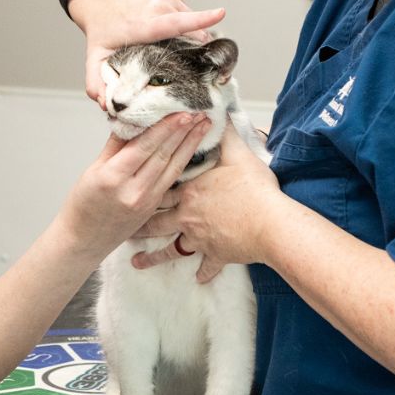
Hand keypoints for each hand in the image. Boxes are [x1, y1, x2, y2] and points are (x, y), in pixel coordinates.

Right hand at [56, 112, 212, 262]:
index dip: (165, 128)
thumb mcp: (93, 170)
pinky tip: (192, 148)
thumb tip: (133, 119)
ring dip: (190, 144)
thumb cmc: (83, 204)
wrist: (84, 240)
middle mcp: (133, 191)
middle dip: (183, 131)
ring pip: (172, 167)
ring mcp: (147, 201)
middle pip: (163, 155)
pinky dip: (183, 161)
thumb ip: (115, 145)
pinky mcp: (154, 208)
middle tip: (199, 110)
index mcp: (114, 177)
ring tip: (203, 125)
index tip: (180, 111)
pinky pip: (171, 179)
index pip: (145, 146)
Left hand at [67, 0, 224, 104]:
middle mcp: (158, 6)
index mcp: (144, 24)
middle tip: (190, 66)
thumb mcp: (95, 58)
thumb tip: (103, 103)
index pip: (175, 22)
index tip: (221, 13)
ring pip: (193, 22)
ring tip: (170, 47)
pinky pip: (186, 12)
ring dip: (188, 37)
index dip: (200, 19)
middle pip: (193, 32)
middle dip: (198, 51)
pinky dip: (182, 23)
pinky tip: (165, 30)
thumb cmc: (100, 27)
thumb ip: (96, 83)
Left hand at [130, 122, 277, 281]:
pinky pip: (207, 266)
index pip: (160, 187)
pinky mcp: (216, 254)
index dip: (144, 187)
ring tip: (136, 263)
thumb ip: (226, 135)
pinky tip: (198, 279)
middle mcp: (188, 216)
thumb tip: (220, 115)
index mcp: (190, 191)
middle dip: (139, 225)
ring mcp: (200, 238)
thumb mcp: (239, 155)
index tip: (128, 189)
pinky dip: (203, 272)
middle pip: (157, 221)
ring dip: (153, 258)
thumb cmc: (255, 190)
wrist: (271, 224)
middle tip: (123, 229)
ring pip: (170, 249)